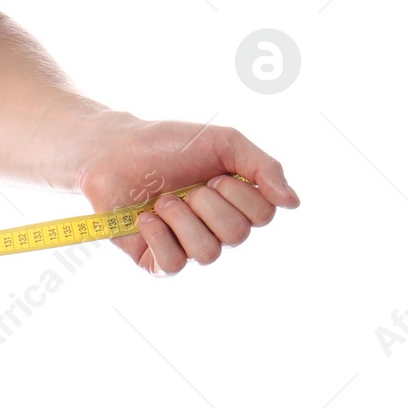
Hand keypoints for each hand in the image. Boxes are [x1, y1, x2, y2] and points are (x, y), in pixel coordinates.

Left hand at [77, 112, 299, 274]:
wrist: (113, 149)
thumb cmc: (168, 144)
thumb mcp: (223, 142)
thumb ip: (263, 167)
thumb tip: (294, 203)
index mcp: (236, 203)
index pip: (263, 216)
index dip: (239, 194)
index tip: (213, 174)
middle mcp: (215, 229)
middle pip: (236, 235)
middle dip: (207, 203)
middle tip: (186, 186)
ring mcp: (186, 246)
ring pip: (207, 253)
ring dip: (182, 218)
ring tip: (162, 200)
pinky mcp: (155, 259)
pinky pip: (172, 265)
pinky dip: (160, 237)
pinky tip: (145, 219)